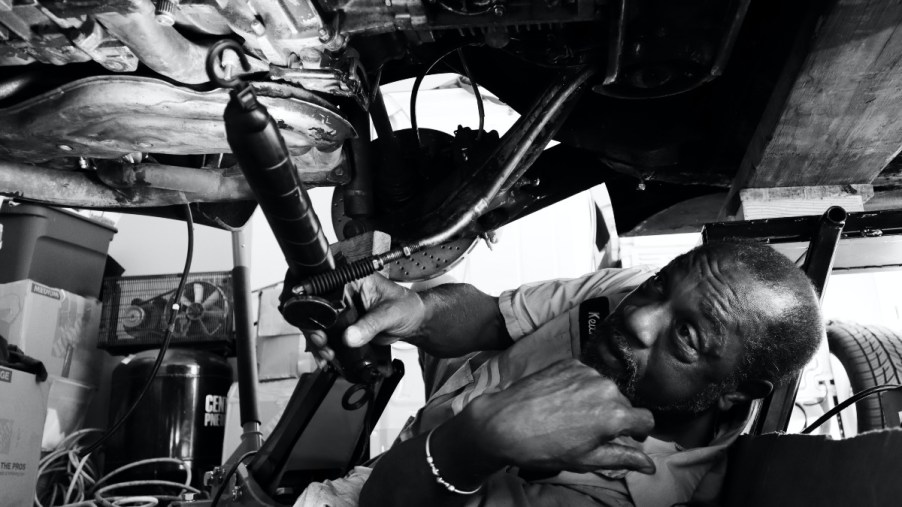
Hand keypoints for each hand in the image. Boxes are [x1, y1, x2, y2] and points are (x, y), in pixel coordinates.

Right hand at [304, 273, 425, 366]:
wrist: (414, 323)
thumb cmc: (407, 308)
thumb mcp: (390, 314)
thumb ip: (370, 325)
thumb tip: (349, 337)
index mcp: (354, 280)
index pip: (326, 289)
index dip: (316, 306)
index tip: (317, 326)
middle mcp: (345, 293)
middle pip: (317, 308)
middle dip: (314, 329)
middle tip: (322, 343)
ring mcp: (343, 310)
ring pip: (320, 325)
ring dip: (319, 342)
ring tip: (327, 354)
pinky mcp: (345, 325)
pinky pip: (329, 336)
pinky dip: (326, 348)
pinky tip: (329, 357)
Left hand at [464, 358, 654, 473]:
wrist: (504, 423)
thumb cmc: (545, 447)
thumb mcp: (587, 460)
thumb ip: (623, 458)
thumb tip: (650, 465)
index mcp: (615, 414)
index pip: (645, 420)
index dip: (638, 432)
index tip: (629, 438)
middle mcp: (606, 387)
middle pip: (624, 403)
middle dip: (614, 416)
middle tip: (591, 431)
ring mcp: (586, 371)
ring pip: (604, 388)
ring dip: (596, 400)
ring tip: (572, 416)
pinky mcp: (569, 362)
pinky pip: (585, 375)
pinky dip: (580, 387)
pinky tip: (561, 401)